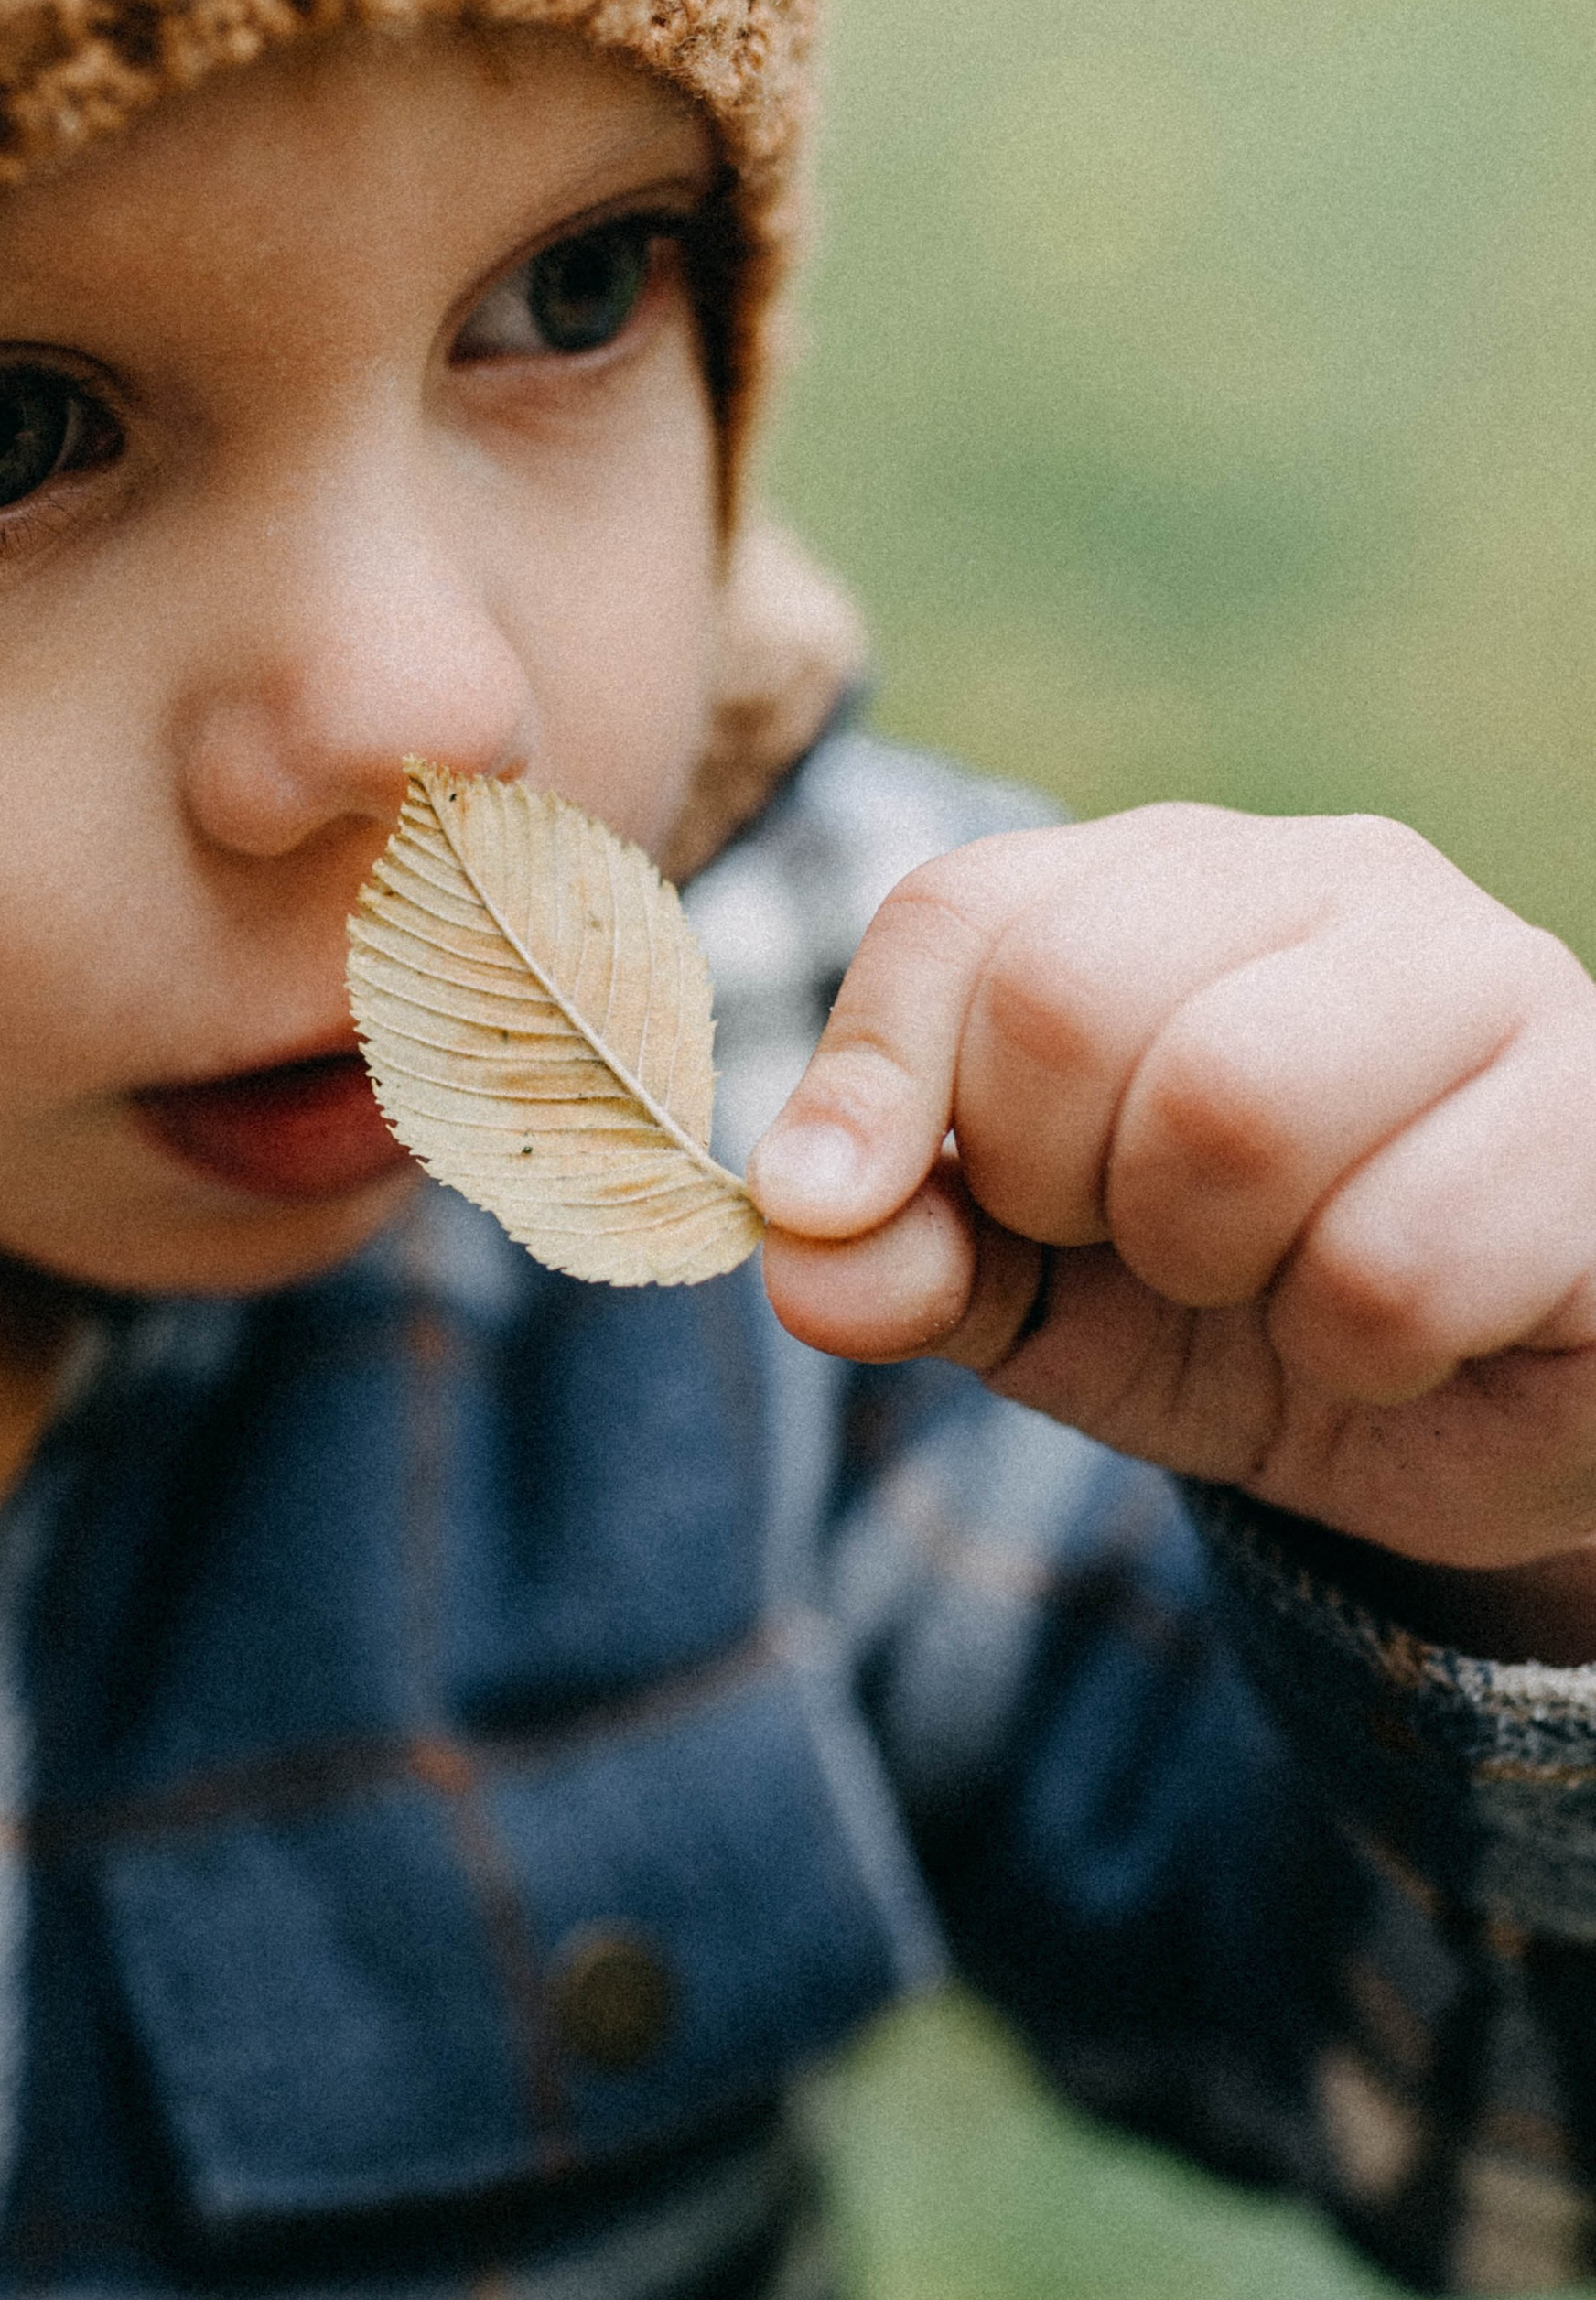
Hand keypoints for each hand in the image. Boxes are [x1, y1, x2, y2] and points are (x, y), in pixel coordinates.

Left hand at [748, 806, 1595, 1627]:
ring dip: (1217, 1268)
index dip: (875, 1087)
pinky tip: (1419, 1332)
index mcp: (1167, 879)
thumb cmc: (1247, 1312)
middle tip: (1147, 1250)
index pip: (958, 916)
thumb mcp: (1038, 1294)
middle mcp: (1334, 876)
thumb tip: (802, 1250)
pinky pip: (1395, 1259)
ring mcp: (1489, 975)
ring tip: (1283, 1281)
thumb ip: (906, 1258)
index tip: (851, 1210)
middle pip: (1069, 998)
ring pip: (1234, 1105)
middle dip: (1057, 1188)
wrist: (1496, 1423)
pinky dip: (1363, 1351)